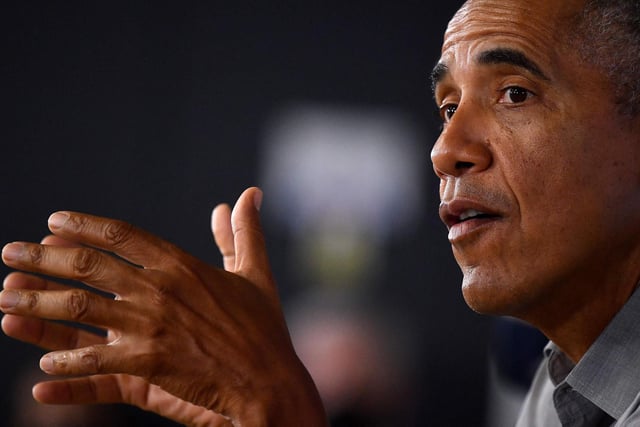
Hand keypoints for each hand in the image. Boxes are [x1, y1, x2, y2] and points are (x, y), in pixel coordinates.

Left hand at [1, 187, 325, 425]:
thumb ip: (244, 233)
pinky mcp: (149, 364)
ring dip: (38, 304)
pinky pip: (95, 360)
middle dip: (43, 257)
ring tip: (5, 300)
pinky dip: (67, 362)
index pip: (122, 235)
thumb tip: (247, 196)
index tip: (53, 222)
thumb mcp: (255, 273)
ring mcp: (152, 327)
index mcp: (182, 265)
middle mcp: (161, 290)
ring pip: (80, 309)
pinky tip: (43, 365)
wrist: (270, 379)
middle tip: (10, 253)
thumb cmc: (263, 327)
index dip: (84, 225)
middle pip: (89, 266)